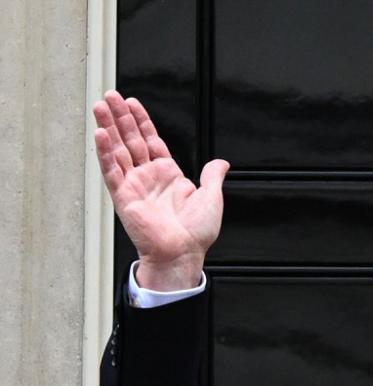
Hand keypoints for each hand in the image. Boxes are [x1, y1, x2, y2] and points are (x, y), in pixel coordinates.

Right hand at [93, 90, 228, 289]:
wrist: (183, 253)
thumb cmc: (196, 233)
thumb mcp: (211, 198)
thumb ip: (212, 176)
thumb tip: (221, 163)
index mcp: (168, 175)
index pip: (151, 140)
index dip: (141, 121)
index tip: (132, 103)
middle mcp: (149, 177)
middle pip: (131, 140)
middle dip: (121, 117)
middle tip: (110, 96)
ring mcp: (134, 185)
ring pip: (117, 150)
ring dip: (108, 127)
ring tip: (100, 106)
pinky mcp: (123, 196)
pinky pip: (111, 170)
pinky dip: (105, 152)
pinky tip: (101, 134)